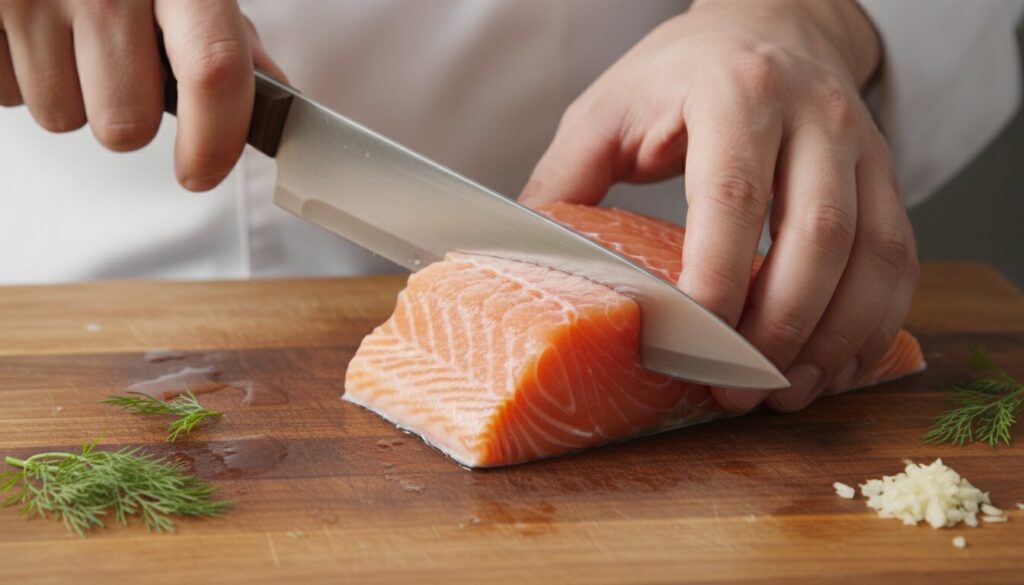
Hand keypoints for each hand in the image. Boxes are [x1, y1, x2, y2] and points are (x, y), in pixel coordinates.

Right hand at [0, 0, 285, 190]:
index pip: (213, 69)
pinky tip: (30, 31)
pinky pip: (6, 93)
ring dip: (70, 96)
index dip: (215, 138)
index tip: (202, 173)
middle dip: (126, 116)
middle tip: (117, 70)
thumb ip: (226, 37)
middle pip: (125, 124)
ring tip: (66, 38)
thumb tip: (280, 97)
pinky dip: (18, 74)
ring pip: (61, 116)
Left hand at [520, 0, 919, 411]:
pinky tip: (833, 364)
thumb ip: (565, 181)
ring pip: (875, 254)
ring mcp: (863, 146)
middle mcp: (814, 115)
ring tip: (788, 393)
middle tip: (739, 390)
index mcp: (734, 93)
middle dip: (781, 327)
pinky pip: (900, 260)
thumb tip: (518, 262)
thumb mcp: (605, 110)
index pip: (733, 195)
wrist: (769, 25)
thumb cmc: (677, 75)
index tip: (691, 346)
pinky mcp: (887, 177)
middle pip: (819, 234)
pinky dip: (873, 323)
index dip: (717, 279)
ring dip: (836, 338)